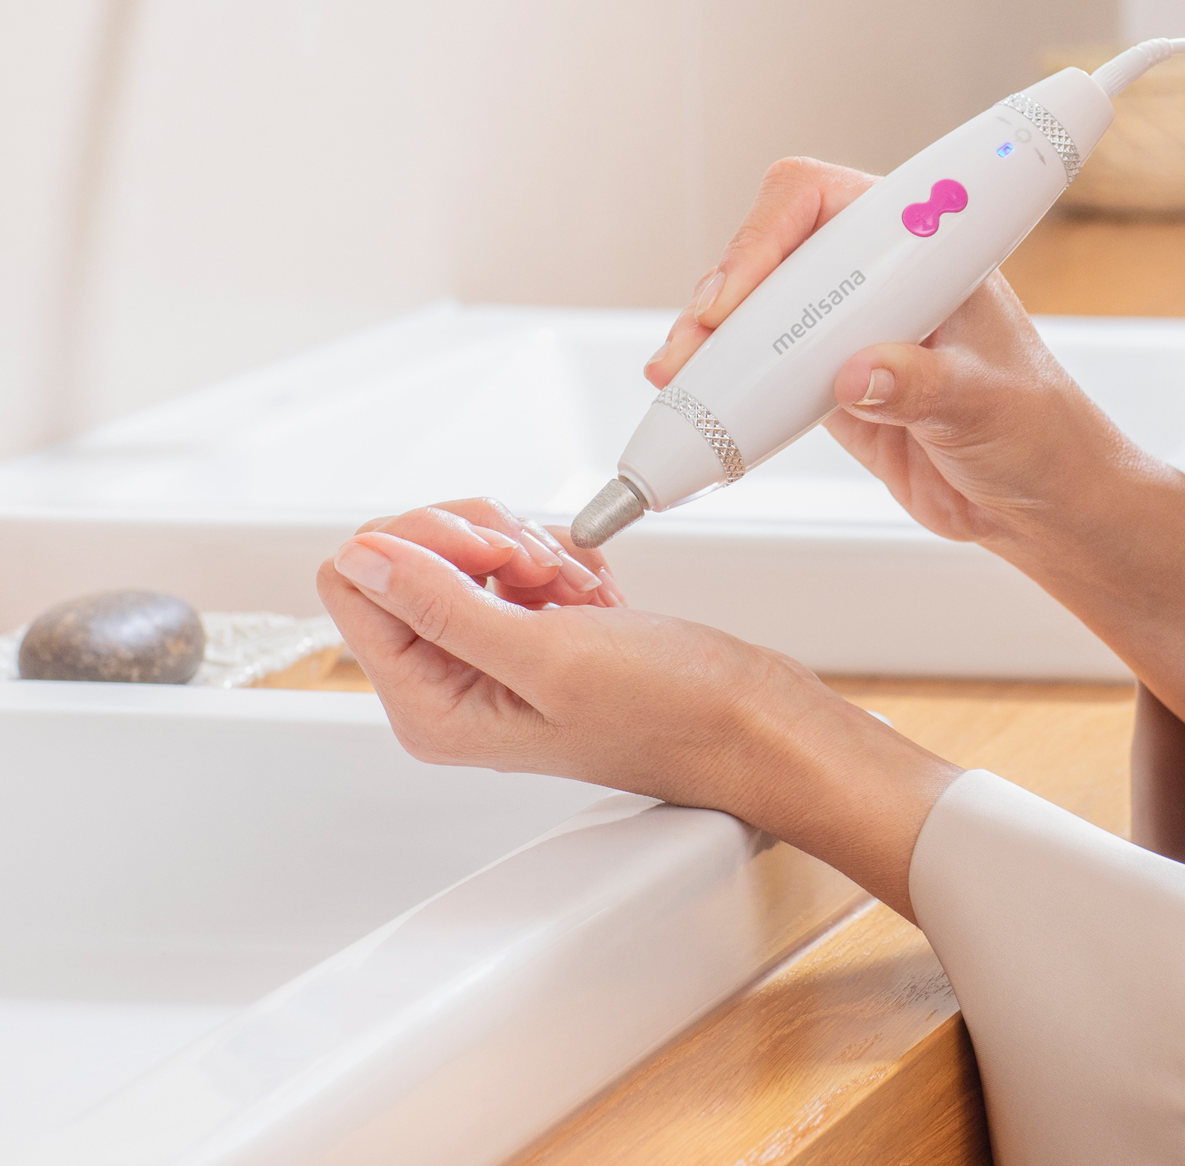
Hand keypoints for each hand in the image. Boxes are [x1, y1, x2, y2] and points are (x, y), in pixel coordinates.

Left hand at [317, 498, 957, 916]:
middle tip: (547, 577)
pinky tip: (600, 599)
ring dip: (535, 550)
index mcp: (430, 706)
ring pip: (468, 545)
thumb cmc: (668, 712)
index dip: (428, 546)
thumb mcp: (547, 654)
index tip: (498, 560)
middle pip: (410, 552)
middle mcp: (449, 682)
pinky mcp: (533, 630)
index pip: (359, 580)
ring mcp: (492, 654)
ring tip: (584, 598)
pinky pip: (518, 556)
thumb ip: (439, 605)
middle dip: (487, 542)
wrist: (749, 719)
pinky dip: (564, 559)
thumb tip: (360, 558)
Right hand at [646, 157, 1152, 550]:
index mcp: (922, 244)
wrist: (1040, 500)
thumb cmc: (1039, 428)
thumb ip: (922, 385)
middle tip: (694, 344)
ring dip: (712, 339)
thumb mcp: (984, 401)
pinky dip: (726, 383)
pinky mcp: (828, 380)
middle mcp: (877, 274)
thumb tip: (859, 375)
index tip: (740, 292)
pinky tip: (697, 404)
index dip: (770, 233)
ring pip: (758, 309)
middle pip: (774, 251)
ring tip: (678, 377)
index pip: (824, 201)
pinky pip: (762, 369)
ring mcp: (848, 326)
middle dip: (724, 290)